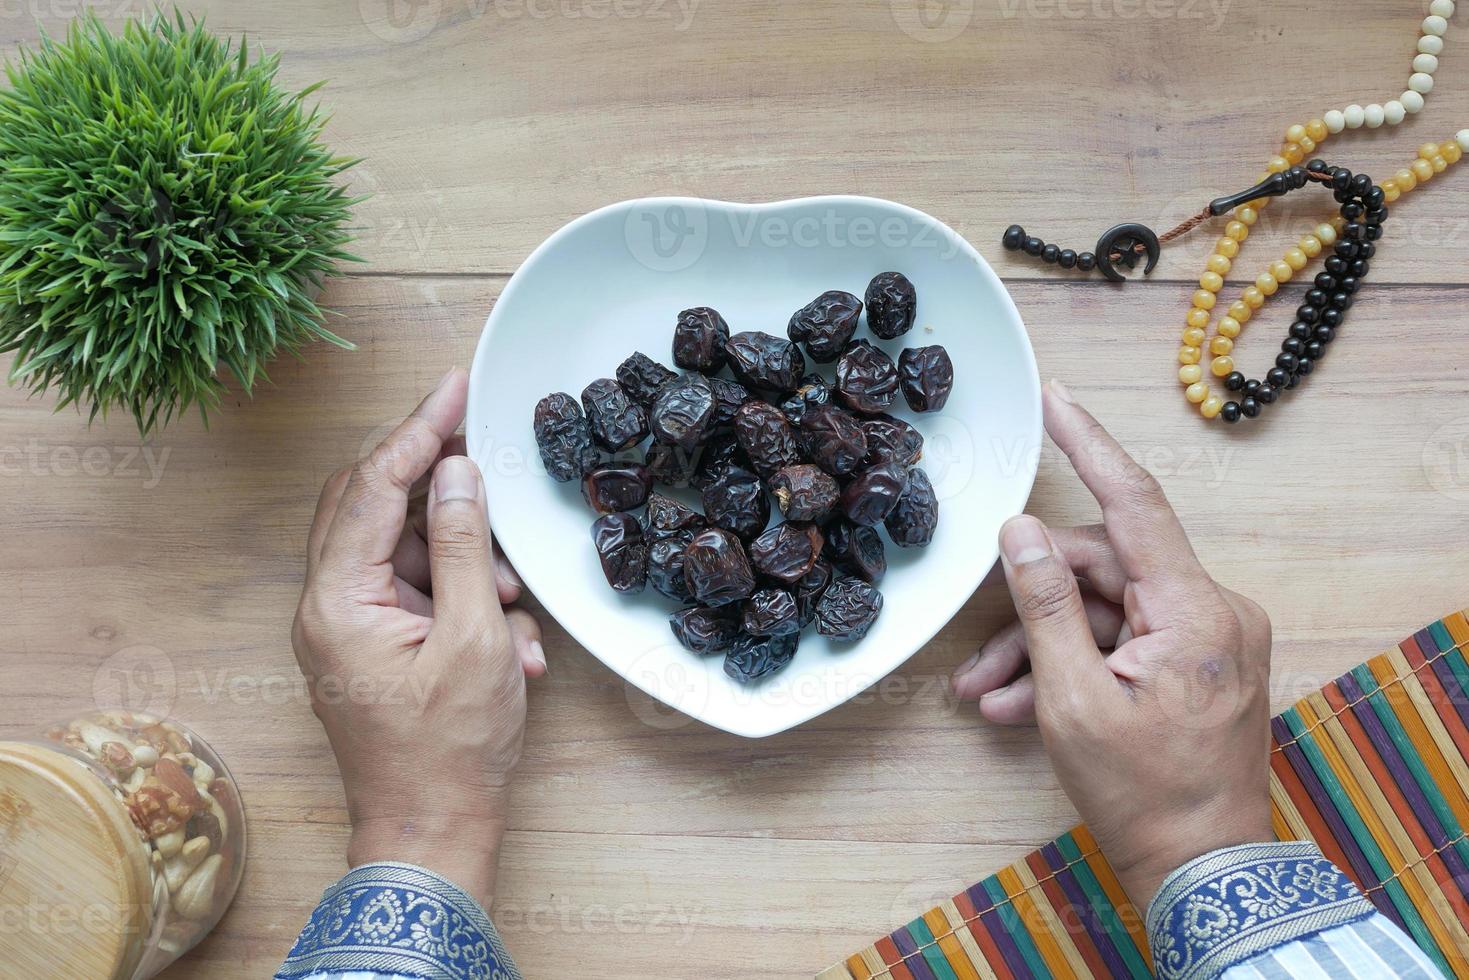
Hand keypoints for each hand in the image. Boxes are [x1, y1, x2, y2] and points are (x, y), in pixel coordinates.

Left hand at [292, 369, 545, 909]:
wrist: (431, 831)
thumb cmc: (449, 749)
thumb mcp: (474, 637)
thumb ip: (462, 546)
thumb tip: (456, 472)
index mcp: (336, 600)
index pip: (370, 488)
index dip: (417, 431)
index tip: (453, 387)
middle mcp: (328, 607)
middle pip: (372, 507)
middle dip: (434, 483)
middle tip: (479, 444)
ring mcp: (348, 628)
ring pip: (403, 551)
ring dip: (466, 561)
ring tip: (514, 601)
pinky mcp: (373, 646)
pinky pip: (418, 594)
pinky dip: (466, 601)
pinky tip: (510, 642)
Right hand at [952, 381, 1272, 907]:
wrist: (1204, 869)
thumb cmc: (1144, 794)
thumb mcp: (1074, 699)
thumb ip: (1045, 605)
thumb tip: (1020, 531)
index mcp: (1195, 609)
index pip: (1133, 502)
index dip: (1089, 443)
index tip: (1055, 397)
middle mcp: (1211, 612)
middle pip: (1101, 571)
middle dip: (1031, 606)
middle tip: (975, 654)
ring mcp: (1206, 640)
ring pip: (1103, 612)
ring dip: (1041, 649)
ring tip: (985, 694)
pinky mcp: (1195, 665)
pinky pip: (1121, 643)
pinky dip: (1071, 668)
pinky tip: (1017, 707)